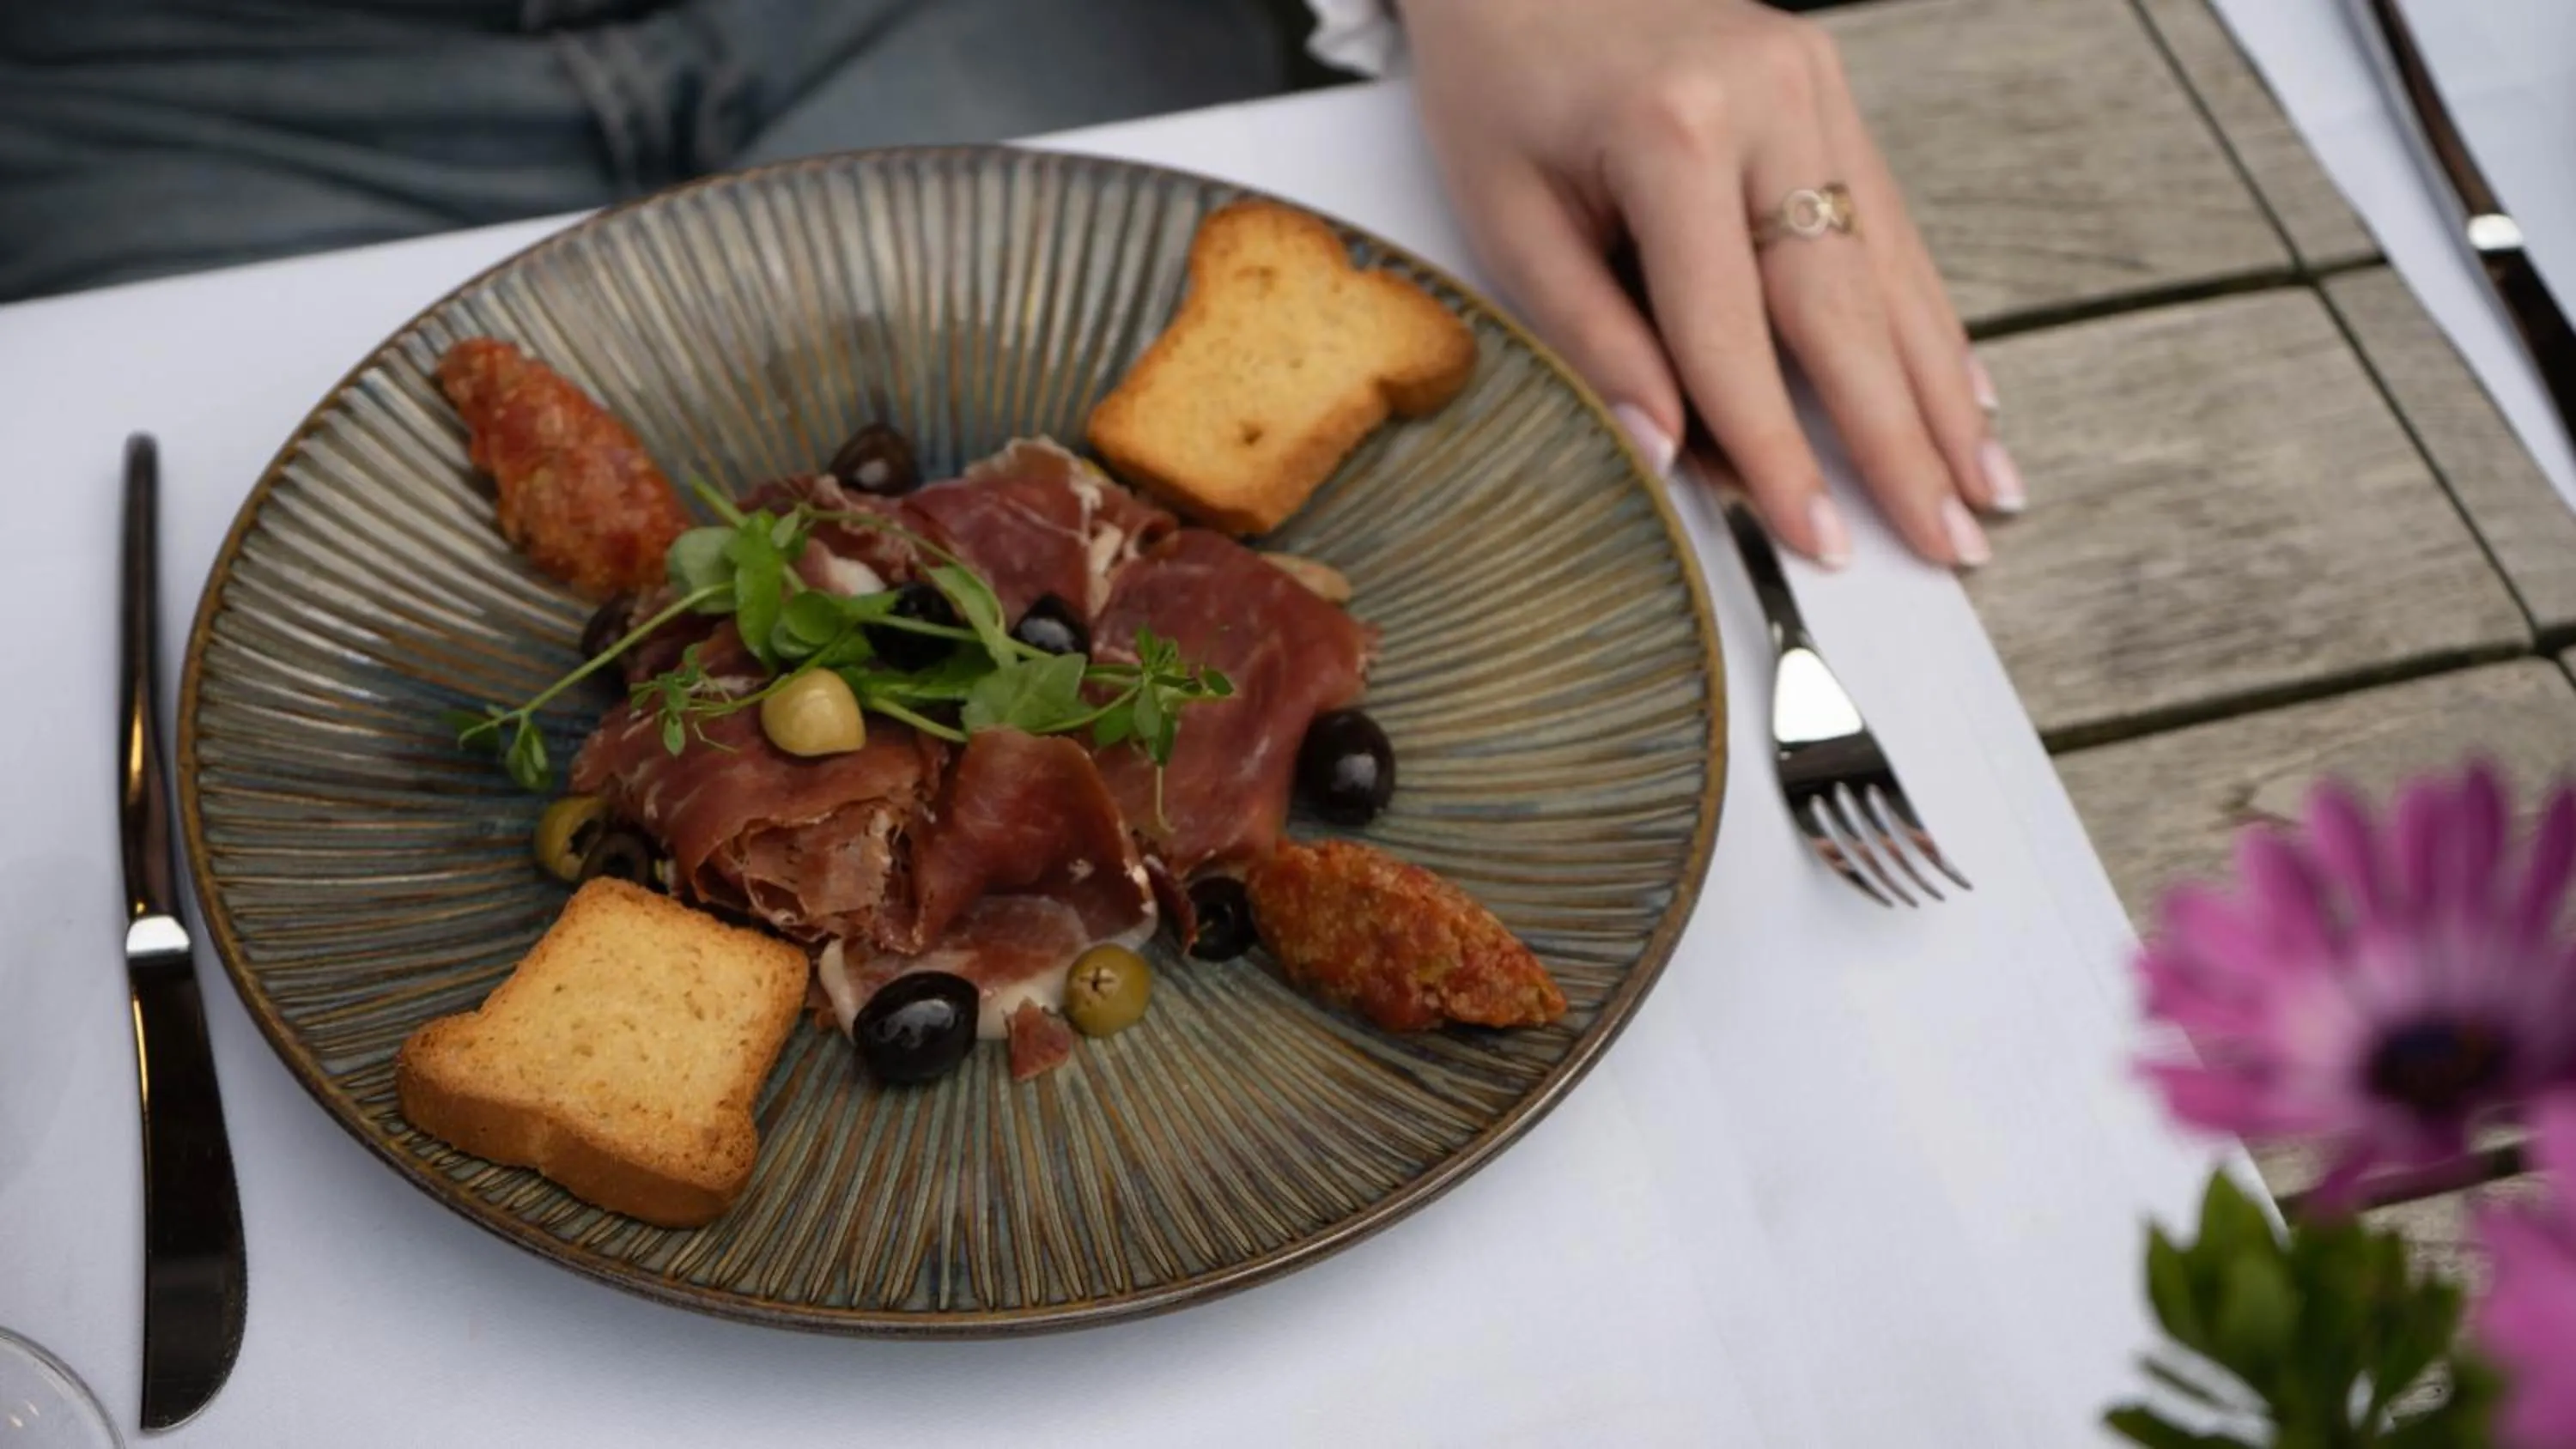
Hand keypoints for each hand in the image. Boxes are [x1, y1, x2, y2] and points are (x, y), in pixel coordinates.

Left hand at [1400, 0, 2018, 567]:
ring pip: (1890, 268)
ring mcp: (1813, 87)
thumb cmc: (1500, 91)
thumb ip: (1592, 339)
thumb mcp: (1509, 223)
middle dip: (1899, 439)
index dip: (1778, 450)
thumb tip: (1668, 455)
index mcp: (1675, 134)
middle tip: (1952, 541)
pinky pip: (1888, 223)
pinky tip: (1962, 392)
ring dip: (1940, 389)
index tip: (1816, 538)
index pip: (1734, 334)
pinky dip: (1925, 316)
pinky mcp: (1829, 89)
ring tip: (1988, 486)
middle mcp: (1768, 101)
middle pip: (1845, 306)